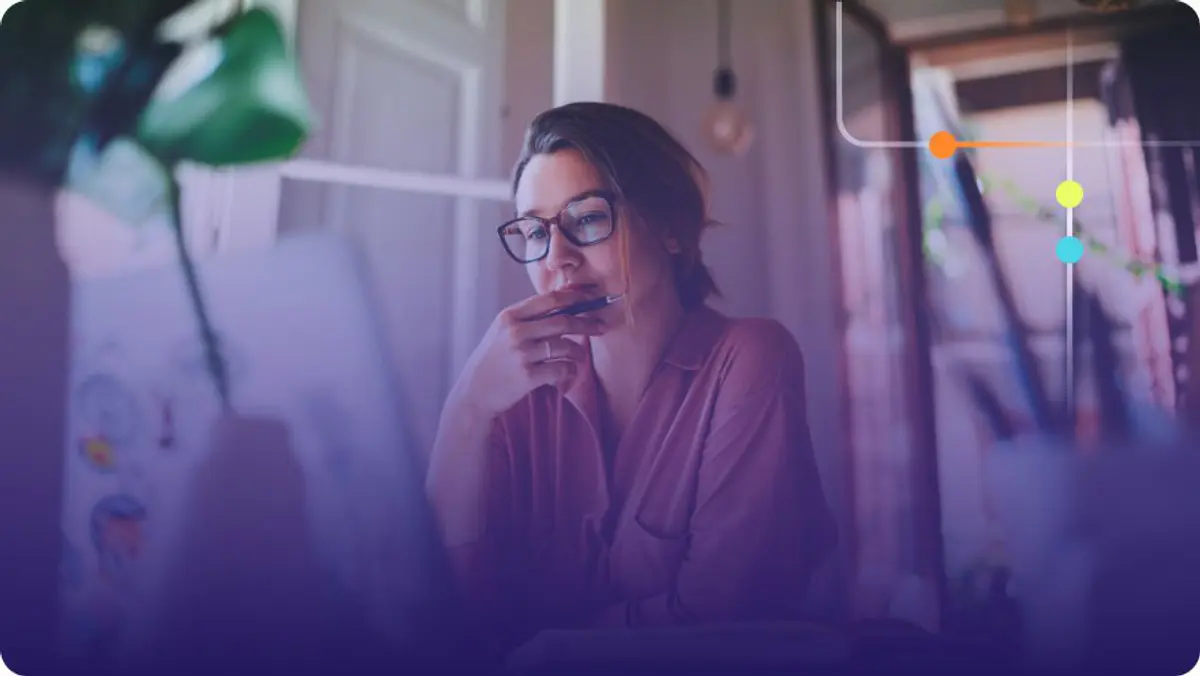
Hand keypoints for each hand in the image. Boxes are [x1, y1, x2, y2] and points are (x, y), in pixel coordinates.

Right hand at [453, 289, 604, 415]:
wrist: (475, 391)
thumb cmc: (494, 359)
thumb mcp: (503, 331)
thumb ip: (528, 318)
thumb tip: (564, 302)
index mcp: (510, 316)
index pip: (549, 299)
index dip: (574, 296)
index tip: (592, 296)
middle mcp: (515, 332)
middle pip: (562, 321)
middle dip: (587, 324)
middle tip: (601, 327)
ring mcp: (522, 354)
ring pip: (565, 346)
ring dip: (578, 352)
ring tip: (578, 356)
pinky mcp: (528, 376)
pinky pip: (561, 369)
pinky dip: (570, 370)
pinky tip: (567, 372)